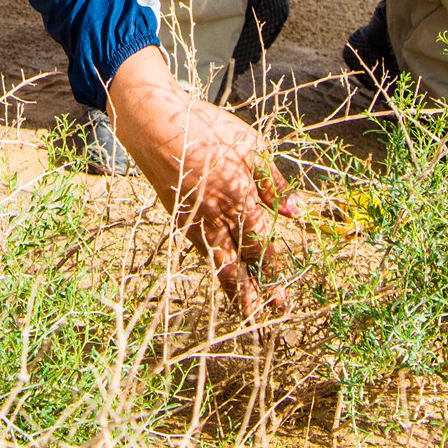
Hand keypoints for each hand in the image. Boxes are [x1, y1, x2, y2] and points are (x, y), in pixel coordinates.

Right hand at [108, 47, 300, 316]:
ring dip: (233, 289)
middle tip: (267, 324)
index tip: (283, 301)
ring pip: (217, 263)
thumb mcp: (250, 146)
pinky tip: (223, 270)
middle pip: (237, 268)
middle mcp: (214, 219)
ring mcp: (193, 221)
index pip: (261, 249)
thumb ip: (273, 182)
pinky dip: (215, 266)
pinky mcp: (178, 217)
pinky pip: (202, 249)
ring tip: (247, 311)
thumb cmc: (205, 128)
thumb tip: (295, 211)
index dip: (273, 277)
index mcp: (238, 200)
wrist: (152, 123)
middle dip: (253, 297)